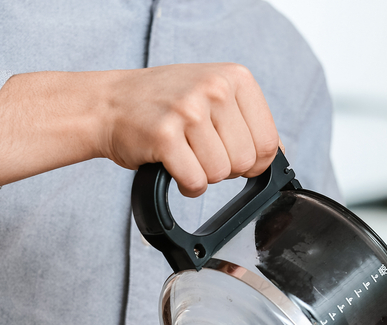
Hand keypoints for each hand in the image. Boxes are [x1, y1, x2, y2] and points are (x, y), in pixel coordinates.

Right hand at [100, 63, 280, 196]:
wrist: (109, 103)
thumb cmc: (163, 103)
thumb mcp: (214, 94)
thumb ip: (247, 119)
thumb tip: (277, 153)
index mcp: (235, 77)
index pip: (268, 142)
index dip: (253, 161)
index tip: (232, 154)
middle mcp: (215, 88)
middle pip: (245, 162)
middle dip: (225, 168)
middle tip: (199, 150)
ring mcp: (189, 110)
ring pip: (220, 174)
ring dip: (202, 175)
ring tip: (184, 153)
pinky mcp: (165, 135)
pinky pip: (195, 182)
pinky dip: (186, 185)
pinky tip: (173, 166)